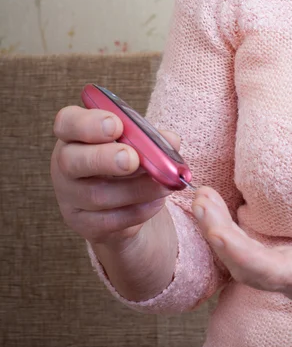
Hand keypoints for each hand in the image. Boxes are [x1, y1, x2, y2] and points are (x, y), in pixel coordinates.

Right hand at [51, 105, 178, 245]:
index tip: (116, 124)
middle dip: (105, 159)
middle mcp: (65, 164)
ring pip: (97, 195)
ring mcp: (70, 197)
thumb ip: (152, 137)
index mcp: (75, 133)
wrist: (124, 200)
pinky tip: (156, 202)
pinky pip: (109, 221)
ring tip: (162, 182)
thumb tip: (171, 141)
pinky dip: (138, 211)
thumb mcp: (138, 140)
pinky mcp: (84, 223)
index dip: (88, 124)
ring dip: (136, 189)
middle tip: (132, 159)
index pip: (67, 122)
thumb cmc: (129, 156)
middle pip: (72, 161)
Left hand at [192, 188, 291, 306]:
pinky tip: (217, 213)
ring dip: (218, 236)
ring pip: (244, 268)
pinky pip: (249, 260)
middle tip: (200, 198)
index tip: (214, 224)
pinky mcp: (287, 269)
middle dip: (217, 238)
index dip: (239, 251)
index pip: (272, 271)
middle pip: (248, 272)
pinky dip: (228, 238)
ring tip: (203, 200)